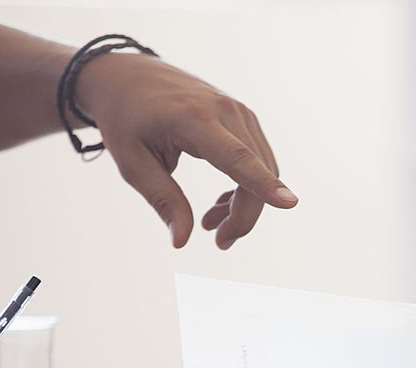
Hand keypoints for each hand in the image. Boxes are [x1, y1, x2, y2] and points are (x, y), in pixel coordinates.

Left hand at [74, 53, 298, 249]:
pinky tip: (222, 202)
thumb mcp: (133, 164)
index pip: (237, 158)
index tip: (290, 203)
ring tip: (211, 222)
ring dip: (245, 203)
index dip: (263, 184)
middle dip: (244, 215)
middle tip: (220, 243)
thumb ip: (163, 201)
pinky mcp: (243, 117)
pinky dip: (247, 186)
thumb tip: (182, 242)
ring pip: (262, 169)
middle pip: (255, 172)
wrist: (129, 75)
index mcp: (193, 119)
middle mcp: (225, 111)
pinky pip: (257, 159)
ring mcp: (239, 112)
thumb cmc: (126, 119)